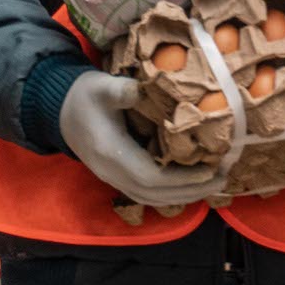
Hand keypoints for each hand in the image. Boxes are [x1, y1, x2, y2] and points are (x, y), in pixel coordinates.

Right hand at [58, 72, 228, 208]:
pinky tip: (192, 183)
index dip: (183, 178)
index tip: (210, 170)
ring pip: (154, 198)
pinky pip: (148, 194)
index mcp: (111, 153)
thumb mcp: (99, 86)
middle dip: (193, 190)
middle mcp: (113, 173)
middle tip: (223, 178)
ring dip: (186, 194)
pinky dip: (173, 193)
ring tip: (214, 182)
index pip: (151, 177)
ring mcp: (114, 179)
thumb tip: (141, 89)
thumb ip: (119, 90)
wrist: (61, 111)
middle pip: (157, 194)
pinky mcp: (118, 177)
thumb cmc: (83, 97)